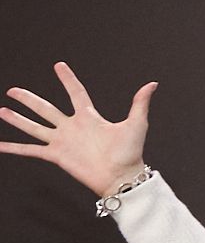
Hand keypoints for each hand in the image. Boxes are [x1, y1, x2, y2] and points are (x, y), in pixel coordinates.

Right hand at [0, 61, 153, 196]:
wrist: (121, 176)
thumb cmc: (130, 153)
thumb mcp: (136, 124)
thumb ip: (139, 103)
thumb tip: (152, 84)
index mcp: (89, 117)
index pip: (76, 93)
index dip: (68, 79)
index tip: (59, 65)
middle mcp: (72, 127)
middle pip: (45, 108)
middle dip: (29, 99)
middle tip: (13, 90)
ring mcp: (62, 141)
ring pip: (34, 126)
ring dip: (17, 119)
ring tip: (2, 110)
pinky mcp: (55, 155)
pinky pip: (30, 150)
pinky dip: (14, 148)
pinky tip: (0, 144)